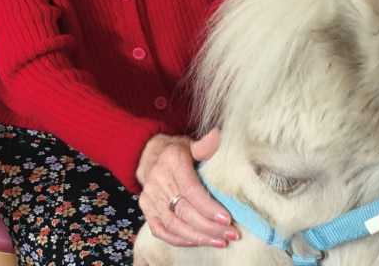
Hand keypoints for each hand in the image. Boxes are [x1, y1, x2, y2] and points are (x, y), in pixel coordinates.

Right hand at [136, 128, 239, 247]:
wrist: (148, 154)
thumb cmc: (176, 151)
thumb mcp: (190, 144)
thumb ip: (205, 145)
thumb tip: (220, 135)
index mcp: (172, 162)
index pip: (190, 189)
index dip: (208, 206)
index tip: (227, 219)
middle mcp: (158, 180)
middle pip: (184, 210)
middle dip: (209, 226)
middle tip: (231, 234)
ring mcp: (150, 197)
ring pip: (174, 224)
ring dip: (198, 236)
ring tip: (219, 241)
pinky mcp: (146, 209)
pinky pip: (160, 230)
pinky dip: (179, 240)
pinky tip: (197, 242)